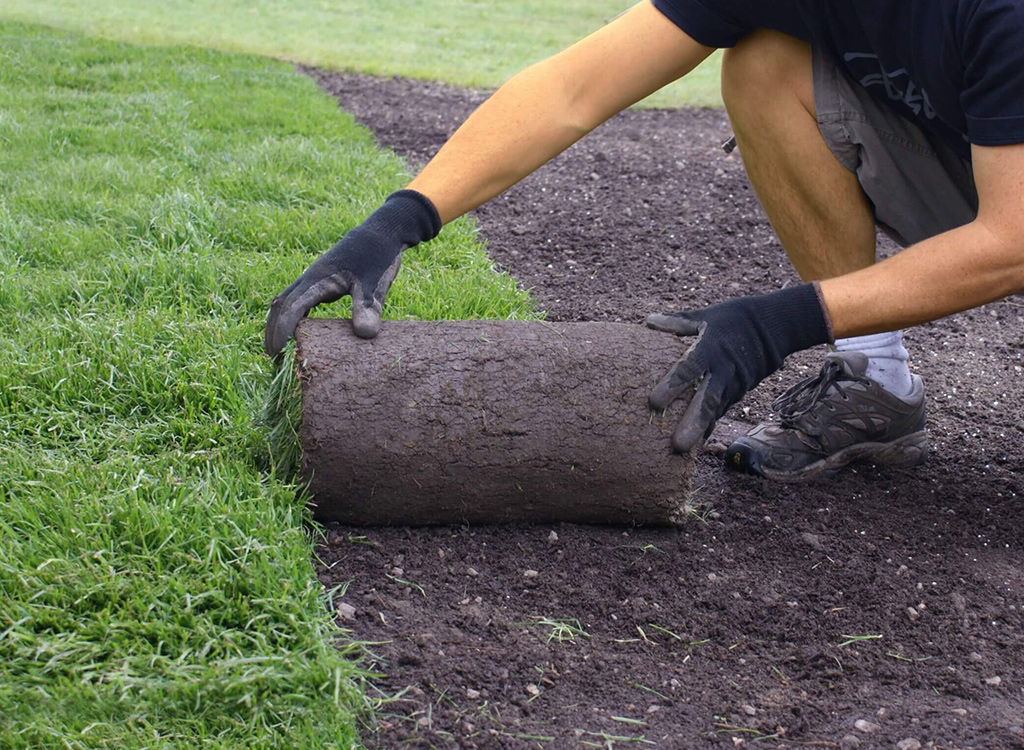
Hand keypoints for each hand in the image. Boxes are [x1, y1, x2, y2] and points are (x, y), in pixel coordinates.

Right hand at [264, 190, 440, 355]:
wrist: (381, 234)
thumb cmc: (378, 259)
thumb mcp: (376, 285)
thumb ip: (368, 308)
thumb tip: (364, 335)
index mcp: (318, 280)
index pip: (292, 308)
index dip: (282, 331)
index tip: (278, 354)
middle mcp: (309, 279)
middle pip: (280, 306)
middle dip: (273, 331)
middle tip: (272, 359)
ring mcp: (312, 279)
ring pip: (285, 302)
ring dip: (278, 324)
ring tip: (278, 351)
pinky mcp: (320, 282)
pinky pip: (298, 300)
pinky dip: (292, 317)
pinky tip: (297, 333)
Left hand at [645, 283, 832, 452]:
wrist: (771, 328)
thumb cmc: (730, 320)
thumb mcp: (704, 317)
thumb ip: (675, 323)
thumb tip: (647, 322)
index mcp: (710, 349)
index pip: (689, 368)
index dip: (672, 385)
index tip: (654, 402)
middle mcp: (723, 370)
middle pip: (707, 399)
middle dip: (692, 422)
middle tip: (676, 444)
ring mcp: (733, 384)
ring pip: (715, 411)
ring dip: (700, 430)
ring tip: (682, 450)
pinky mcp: (738, 393)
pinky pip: (721, 411)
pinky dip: (710, 426)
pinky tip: (697, 444)